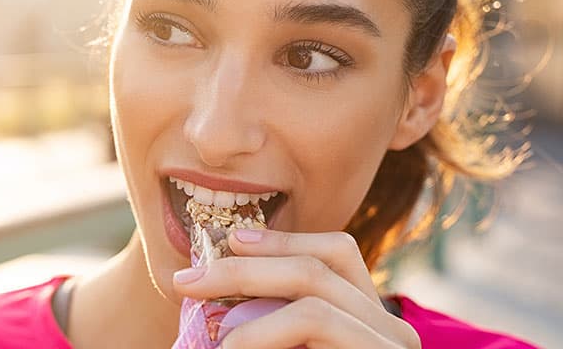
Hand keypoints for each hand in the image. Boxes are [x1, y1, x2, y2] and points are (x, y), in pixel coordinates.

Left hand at [171, 229, 420, 348]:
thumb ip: (266, 326)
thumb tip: (203, 286)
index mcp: (368, 321)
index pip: (338, 254)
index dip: (284, 239)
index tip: (231, 241)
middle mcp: (390, 331)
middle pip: (321, 266)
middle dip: (245, 268)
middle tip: (186, 283)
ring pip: (315, 296)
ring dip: (249, 305)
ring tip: (214, 339)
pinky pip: (313, 324)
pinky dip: (260, 334)